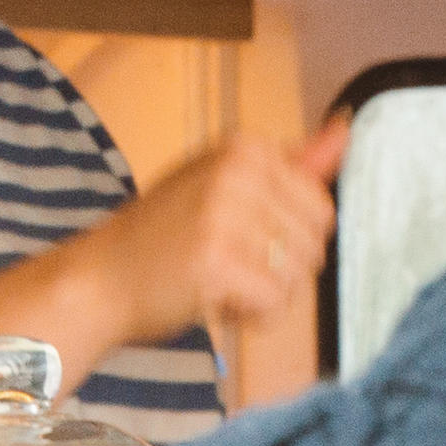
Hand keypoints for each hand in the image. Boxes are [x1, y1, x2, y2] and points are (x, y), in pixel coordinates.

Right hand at [0, 114, 344, 382]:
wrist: (98, 279)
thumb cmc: (164, 236)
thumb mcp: (227, 185)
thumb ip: (293, 163)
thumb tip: (347, 127)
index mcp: (245, 147)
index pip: (319, 207)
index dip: (286, 239)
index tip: (239, 237)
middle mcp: (237, 171)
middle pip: (314, 244)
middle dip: (280, 270)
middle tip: (227, 265)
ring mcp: (224, 215)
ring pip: (297, 276)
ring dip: (266, 296)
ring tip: (219, 283)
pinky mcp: (214, 262)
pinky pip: (273, 303)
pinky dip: (252, 317)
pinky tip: (216, 303)